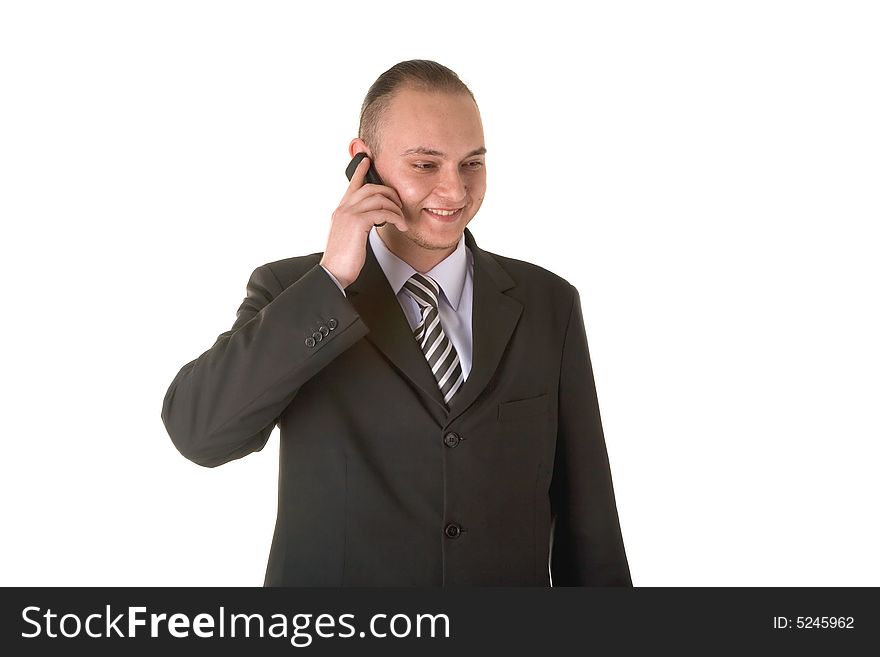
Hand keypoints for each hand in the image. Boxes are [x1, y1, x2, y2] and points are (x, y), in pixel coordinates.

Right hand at [320, 156, 407, 288]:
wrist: (333, 273)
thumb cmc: (342, 260)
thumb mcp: (348, 237)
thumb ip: (355, 224)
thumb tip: (369, 220)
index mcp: (340, 211)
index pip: (352, 185)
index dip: (360, 170)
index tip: (367, 160)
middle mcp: (343, 209)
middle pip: (371, 187)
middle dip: (390, 193)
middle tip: (400, 205)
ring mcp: (349, 214)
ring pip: (379, 198)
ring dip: (395, 208)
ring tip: (402, 220)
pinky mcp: (357, 222)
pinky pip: (382, 211)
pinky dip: (395, 217)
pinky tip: (400, 226)